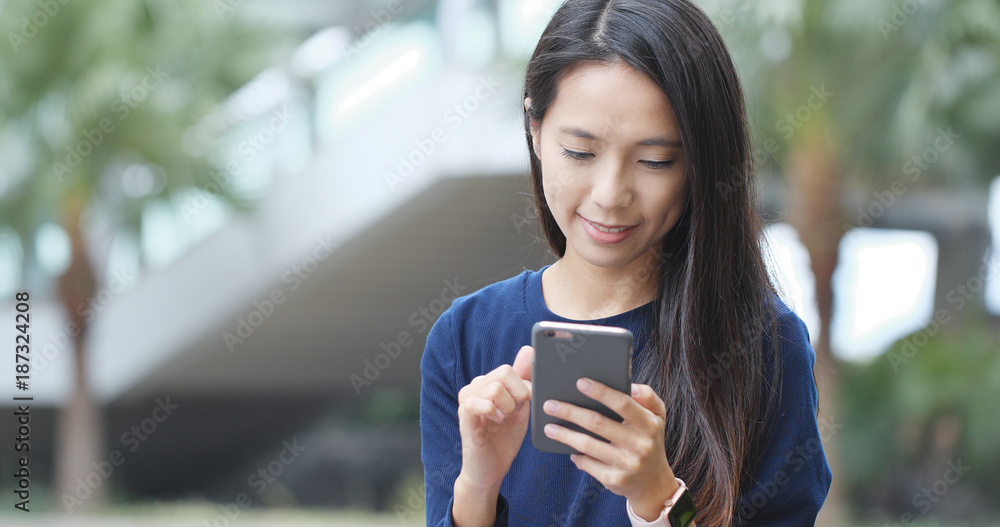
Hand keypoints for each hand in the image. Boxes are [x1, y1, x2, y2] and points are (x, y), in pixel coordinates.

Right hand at [455, 345, 533, 492]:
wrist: (491, 470)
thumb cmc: (504, 439)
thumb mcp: (521, 407)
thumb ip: (524, 379)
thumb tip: (530, 349)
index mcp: (488, 383)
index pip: (510, 368)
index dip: (522, 388)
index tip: (520, 406)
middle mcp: (474, 387)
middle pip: (504, 373)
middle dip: (517, 396)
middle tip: (511, 414)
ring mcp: (467, 400)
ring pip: (495, 387)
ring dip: (506, 408)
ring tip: (500, 420)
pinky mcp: (464, 416)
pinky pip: (479, 402)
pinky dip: (493, 413)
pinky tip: (492, 423)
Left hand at [541, 379, 678, 520]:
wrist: (653, 483)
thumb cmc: (649, 440)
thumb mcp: (657, 416)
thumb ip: (647, 396)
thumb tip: (628, 384)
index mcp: (649, 424)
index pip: (623, 403)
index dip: (600, 392)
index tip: (579, 382)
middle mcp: (640, 445)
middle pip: (598, 423)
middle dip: (570, 412)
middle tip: (550, 405)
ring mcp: (627, 464)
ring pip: (588, 445)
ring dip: (564, 435)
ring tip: (549, 427)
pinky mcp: (614, 480)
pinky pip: (587, 463)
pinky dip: (575, 455)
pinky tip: (566, 447)